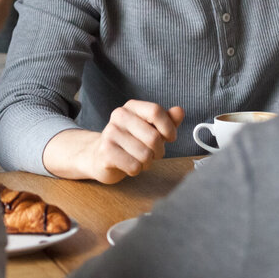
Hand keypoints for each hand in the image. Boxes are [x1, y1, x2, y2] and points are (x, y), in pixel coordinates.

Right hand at [44, 101, 184, 183]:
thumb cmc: (129, 142)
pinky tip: (129, 165)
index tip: (170, 138)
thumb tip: (179, 111)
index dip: (168, 128)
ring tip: (139, 159)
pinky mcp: (106, 152)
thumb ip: (166, 120)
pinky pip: (134, 166)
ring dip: (147, 162)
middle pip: (153, 136)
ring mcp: (110, 133)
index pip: (156, 111)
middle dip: (159, 151)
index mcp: (131, 107)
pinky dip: (136, 170)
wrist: (99, 156)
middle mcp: (119, 116)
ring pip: (145, 154)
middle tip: (153, 154)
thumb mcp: (150, 128)